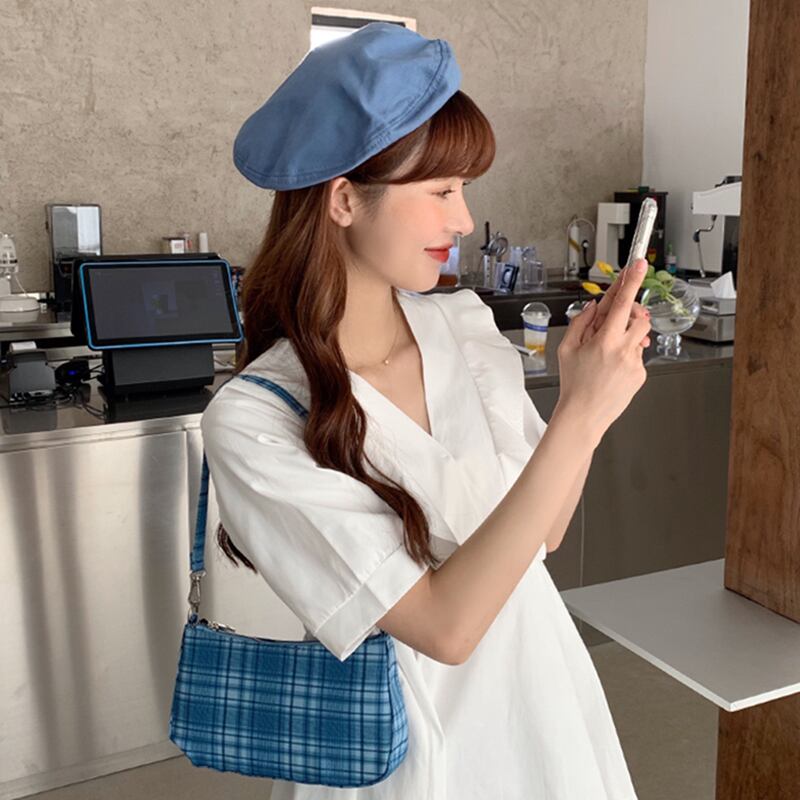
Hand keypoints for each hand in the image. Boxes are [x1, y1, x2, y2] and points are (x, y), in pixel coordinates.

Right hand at [555, 259, 651, 439]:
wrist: (584, 415)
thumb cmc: (573, 385)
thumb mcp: (566, 349)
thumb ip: (580, 323)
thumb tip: (592, 307)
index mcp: (604, 340)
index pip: (622, 302)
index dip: (632, 280)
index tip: (640, 264)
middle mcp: (623, 349)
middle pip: (638, 318)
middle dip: (629, 315)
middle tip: (614, 322)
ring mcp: (635, 363)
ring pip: (639, 337)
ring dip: (626, 337)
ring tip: (607, 353)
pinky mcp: (640, 374)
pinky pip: (637, 356)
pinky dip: (626, 357)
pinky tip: (611, 370)